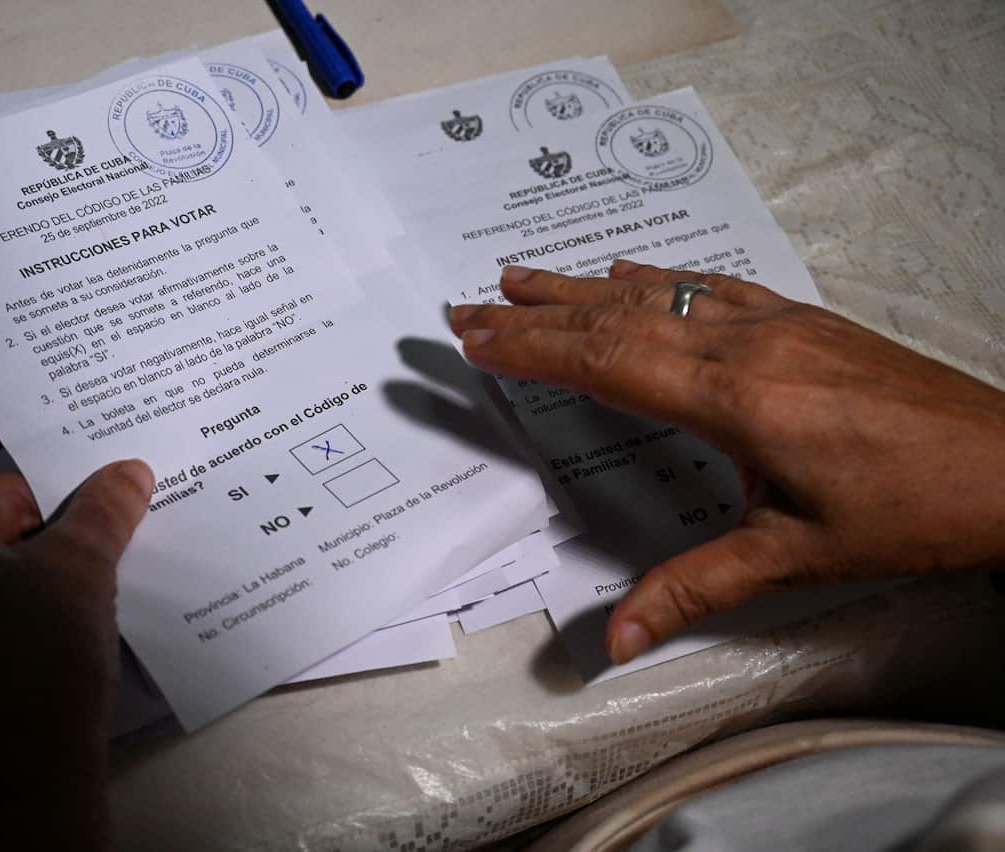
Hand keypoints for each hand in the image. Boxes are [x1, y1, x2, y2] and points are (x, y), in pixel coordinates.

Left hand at [0, 404, 153, 849]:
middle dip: (27, 490)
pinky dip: (5, 576)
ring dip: (24, 536)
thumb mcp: (79, 570)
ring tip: (96, 533)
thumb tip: (128, 470)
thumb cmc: (35, 659)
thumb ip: (102, 508)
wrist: (17, 789)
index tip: (42, 418)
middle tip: (95, 484)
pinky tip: (69, 585)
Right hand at [450, 261, 1004, 663]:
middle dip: (536, 314)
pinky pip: (711, 286)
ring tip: (522, 277)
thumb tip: (616, 642)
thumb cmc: (910, 512)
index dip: (534, 349)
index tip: (476, 336)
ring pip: (661, 293)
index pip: (608, 361)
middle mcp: (748, 346)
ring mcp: (778, 324)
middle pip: (618, 319)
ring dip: (582, 287)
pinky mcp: (804, 321)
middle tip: (470, 306)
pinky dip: (657, 278)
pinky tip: (628, 272)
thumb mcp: (793, 557)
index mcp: (736, 399)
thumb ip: (694, 588)